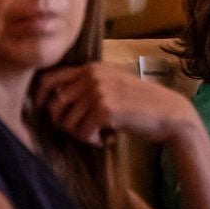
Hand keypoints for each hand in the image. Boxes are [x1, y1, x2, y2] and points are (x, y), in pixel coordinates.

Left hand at [34, 62, 198, 146]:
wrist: (170, 113)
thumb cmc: (140, 103)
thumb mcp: (111, 84)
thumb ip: (87, 86)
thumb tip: (54, 101)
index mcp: (90, 68)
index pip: (50, 78)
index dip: (39, 96)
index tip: (40, 110)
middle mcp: (91, 76)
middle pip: (55, 103)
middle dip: (62, 123)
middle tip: (81, 132)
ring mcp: (97, 91)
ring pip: (67, 121)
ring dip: (80, 135)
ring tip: (98, 136)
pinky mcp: (105, 110)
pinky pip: (82, 132)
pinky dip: (92, 141)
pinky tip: (106, 140)